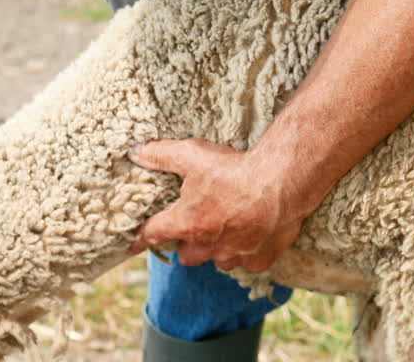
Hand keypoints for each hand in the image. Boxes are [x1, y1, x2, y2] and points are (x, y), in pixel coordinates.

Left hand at [130, 139, 303, 271]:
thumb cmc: (235, 169)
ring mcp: (235, 255)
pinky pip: (246, 263)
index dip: (140, 238)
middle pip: (186, 255)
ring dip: (216, 249)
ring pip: (217, 261)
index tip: (132, 245)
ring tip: (223, 229)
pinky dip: (246, 253)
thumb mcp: (191, 154)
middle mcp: (207, 245)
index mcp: (187, 223)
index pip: (153, 234)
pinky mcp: (259, 259)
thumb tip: (135, 151)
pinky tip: (251, 234)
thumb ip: (160, 154)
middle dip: (186, 243)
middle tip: (193, 225)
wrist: (282, 182)